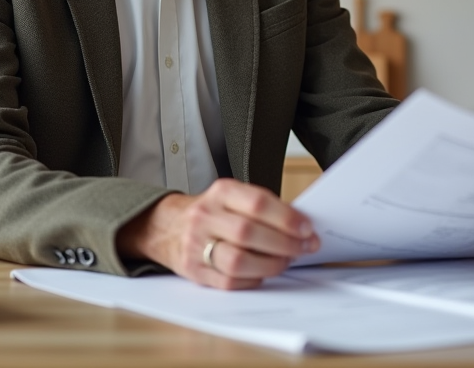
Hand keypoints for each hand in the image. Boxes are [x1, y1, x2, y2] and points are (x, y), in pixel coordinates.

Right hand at [116, 178, 319, 289]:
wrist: (166, 226)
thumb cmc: (210, 212)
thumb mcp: (231, 197)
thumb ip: (261, 208)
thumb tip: (300, 226)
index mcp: (220, 192)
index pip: (258, 203)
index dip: (287, 217)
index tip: (307, 228)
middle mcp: (205, 216)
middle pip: (249, 233)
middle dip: (284, 243)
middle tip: (304, 247)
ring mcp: (196, 244)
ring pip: (238, 260)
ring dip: (270, 265)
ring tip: (285, 261)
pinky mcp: (194, 271)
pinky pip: (228, 281)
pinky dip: (252, 280)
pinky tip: (262, 274)